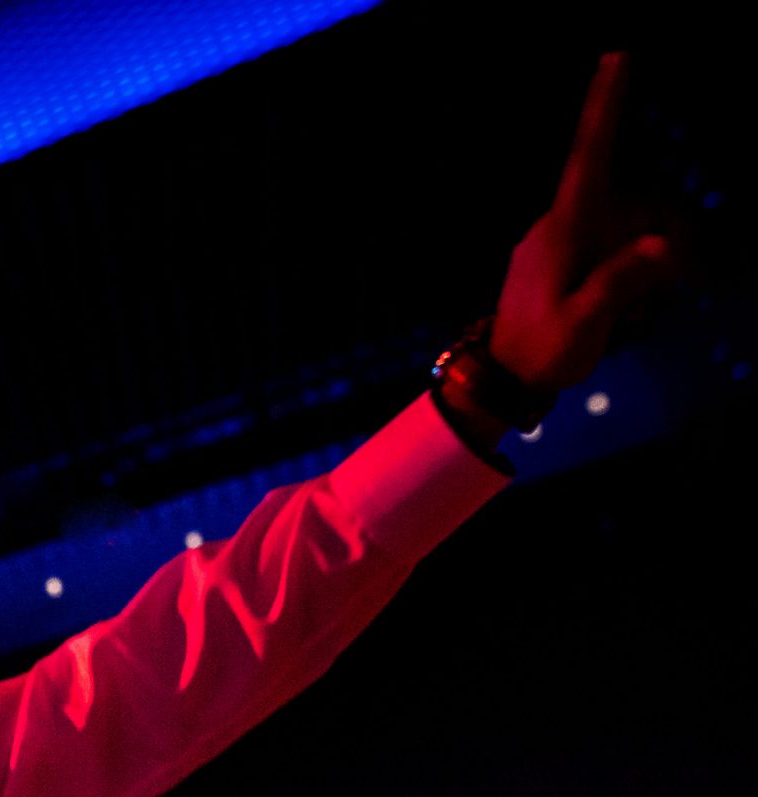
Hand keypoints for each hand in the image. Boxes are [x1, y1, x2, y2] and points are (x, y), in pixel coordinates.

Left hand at [489, 54, 682, 392]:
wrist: (500, 379)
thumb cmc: (541, 352)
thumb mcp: (585, 324)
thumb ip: (621, 283)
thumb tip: (659, 246)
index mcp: (564, 229)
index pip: (589, 156)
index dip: (603, 106)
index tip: (614, 54)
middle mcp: (559, 224)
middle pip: (631, 205)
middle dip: (655, 242)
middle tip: (655, 297)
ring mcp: (558, 240)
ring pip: (624, 230)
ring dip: (639, 268)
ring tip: (626, 316)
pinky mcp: (560, 257)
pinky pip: (607, 251)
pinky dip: (624, 276)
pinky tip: (618, 313)